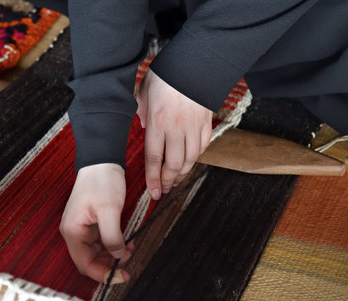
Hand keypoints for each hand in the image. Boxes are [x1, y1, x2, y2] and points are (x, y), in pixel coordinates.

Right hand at [60, 163, 131, 282]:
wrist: (102, 161)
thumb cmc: (101, 181)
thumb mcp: (109, 210)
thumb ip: (112, 236)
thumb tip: (118, 256)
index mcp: (72, 231)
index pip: (84, 264)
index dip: (102, 274)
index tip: (120, 276)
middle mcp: (74, 232)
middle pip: (90, 260)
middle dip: (110, 264)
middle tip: (129, 262)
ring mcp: (83, 228)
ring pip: (97, 252)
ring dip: (113, 255)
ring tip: (130, 249)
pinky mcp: (92, 223)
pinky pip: (101, 242)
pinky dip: (114, 244)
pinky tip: (127, 241)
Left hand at [137, 69, 211, 199]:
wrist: (194, 62)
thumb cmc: (166, 75)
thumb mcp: (145, 90)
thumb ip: (141, 110)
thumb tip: (142, 126)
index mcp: (158, 121)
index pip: (154, 157)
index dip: (153, 178)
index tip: (152, 192)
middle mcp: (176, 128)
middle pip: (173, 164)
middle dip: (167, 181)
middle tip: (163, 190)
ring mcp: (193, 126)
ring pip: (190, 159)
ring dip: (182, 174)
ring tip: (174, 180)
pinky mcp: (206, 122)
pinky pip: (202, 146)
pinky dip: (196, 157)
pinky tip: (189, 161)